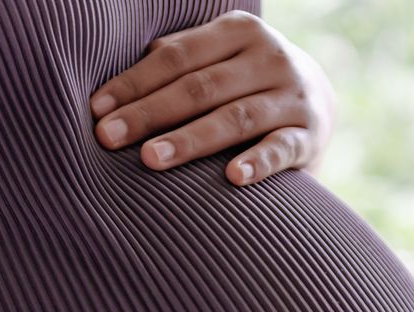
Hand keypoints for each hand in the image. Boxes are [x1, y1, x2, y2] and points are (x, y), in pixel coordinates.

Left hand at [88, 10, 337, 186]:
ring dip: (190, 140)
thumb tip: (113, 86)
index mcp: (238, 31)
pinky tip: (232, 178)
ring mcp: (292, 96)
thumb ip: (175, 61)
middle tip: (107, 139)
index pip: (176, 57)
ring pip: (235, 118)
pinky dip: (258, 162)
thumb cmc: (242, 81)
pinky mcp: (310, 135)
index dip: (134, 83)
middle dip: (149, 113)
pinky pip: (281, 149)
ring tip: (150, 159)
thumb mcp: (216, 59)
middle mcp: (270, 57)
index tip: (96, 111)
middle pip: (200, 87)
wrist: (316, 101)